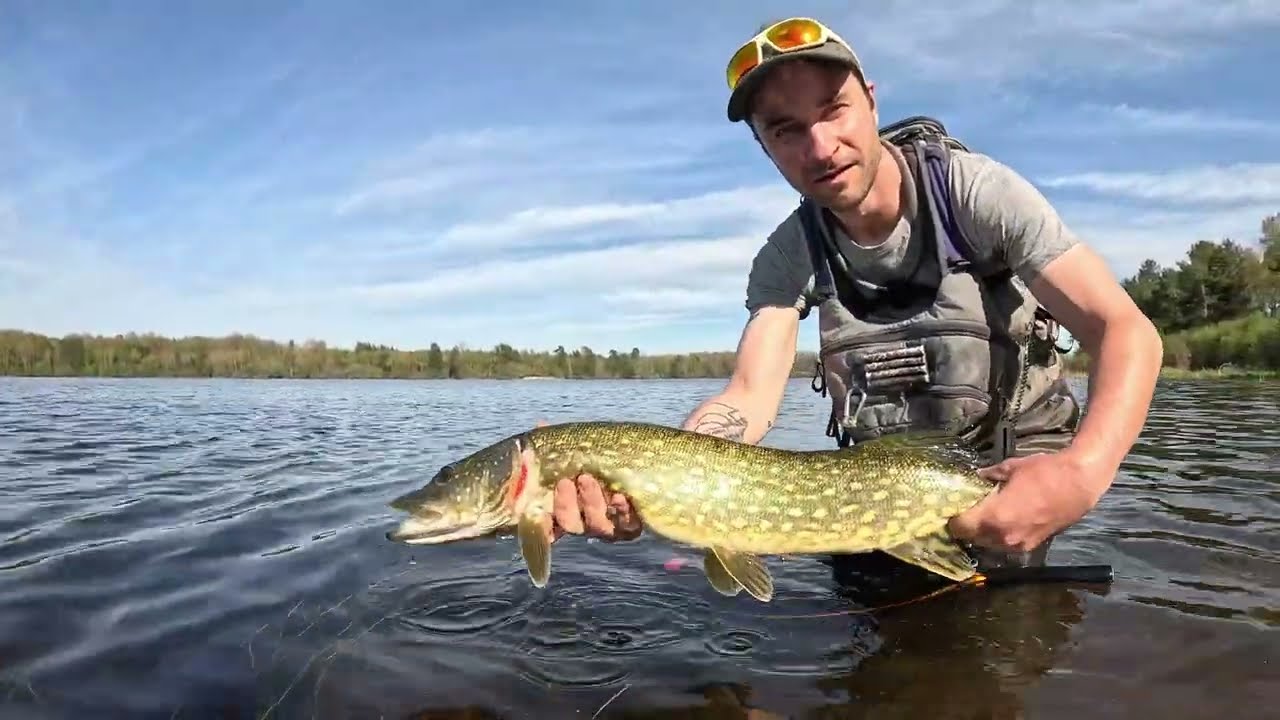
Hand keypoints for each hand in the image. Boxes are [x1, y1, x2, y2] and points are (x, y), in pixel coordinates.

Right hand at [527, 420, 643, 543]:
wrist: (645, 469)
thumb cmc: (605, 461)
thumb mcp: (582, 451)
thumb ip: (561, 444)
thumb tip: (540, 424)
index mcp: (569, 509)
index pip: (549, 522)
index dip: (541, 520)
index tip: (537, 505)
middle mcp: (587, 522)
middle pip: (571, 524)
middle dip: (565, 504)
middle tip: (564, 482)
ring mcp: (609, 525)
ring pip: (596, 524)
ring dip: (590, 502)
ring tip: (587, 478)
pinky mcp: (632, 524)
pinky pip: (627, 523)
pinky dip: (622, 511)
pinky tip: (619, 496)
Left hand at [948, 450, 1106, 553]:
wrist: (1080, 483)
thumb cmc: (1044, 472)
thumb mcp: (1011, 468)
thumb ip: (989, 477)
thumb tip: (975, 477)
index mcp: (994, 517)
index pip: (959, 526)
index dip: (952, 518)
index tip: (952, 507)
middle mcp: (1003, 537)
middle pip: (971, 537)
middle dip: (966, 525)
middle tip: (967, 509)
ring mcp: (1018, 545)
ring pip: (988, 543)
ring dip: (982, 532)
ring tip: (985, 514)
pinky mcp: (1031, 546)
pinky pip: (1005, 544)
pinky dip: (999, 534)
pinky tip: (1002, 519)